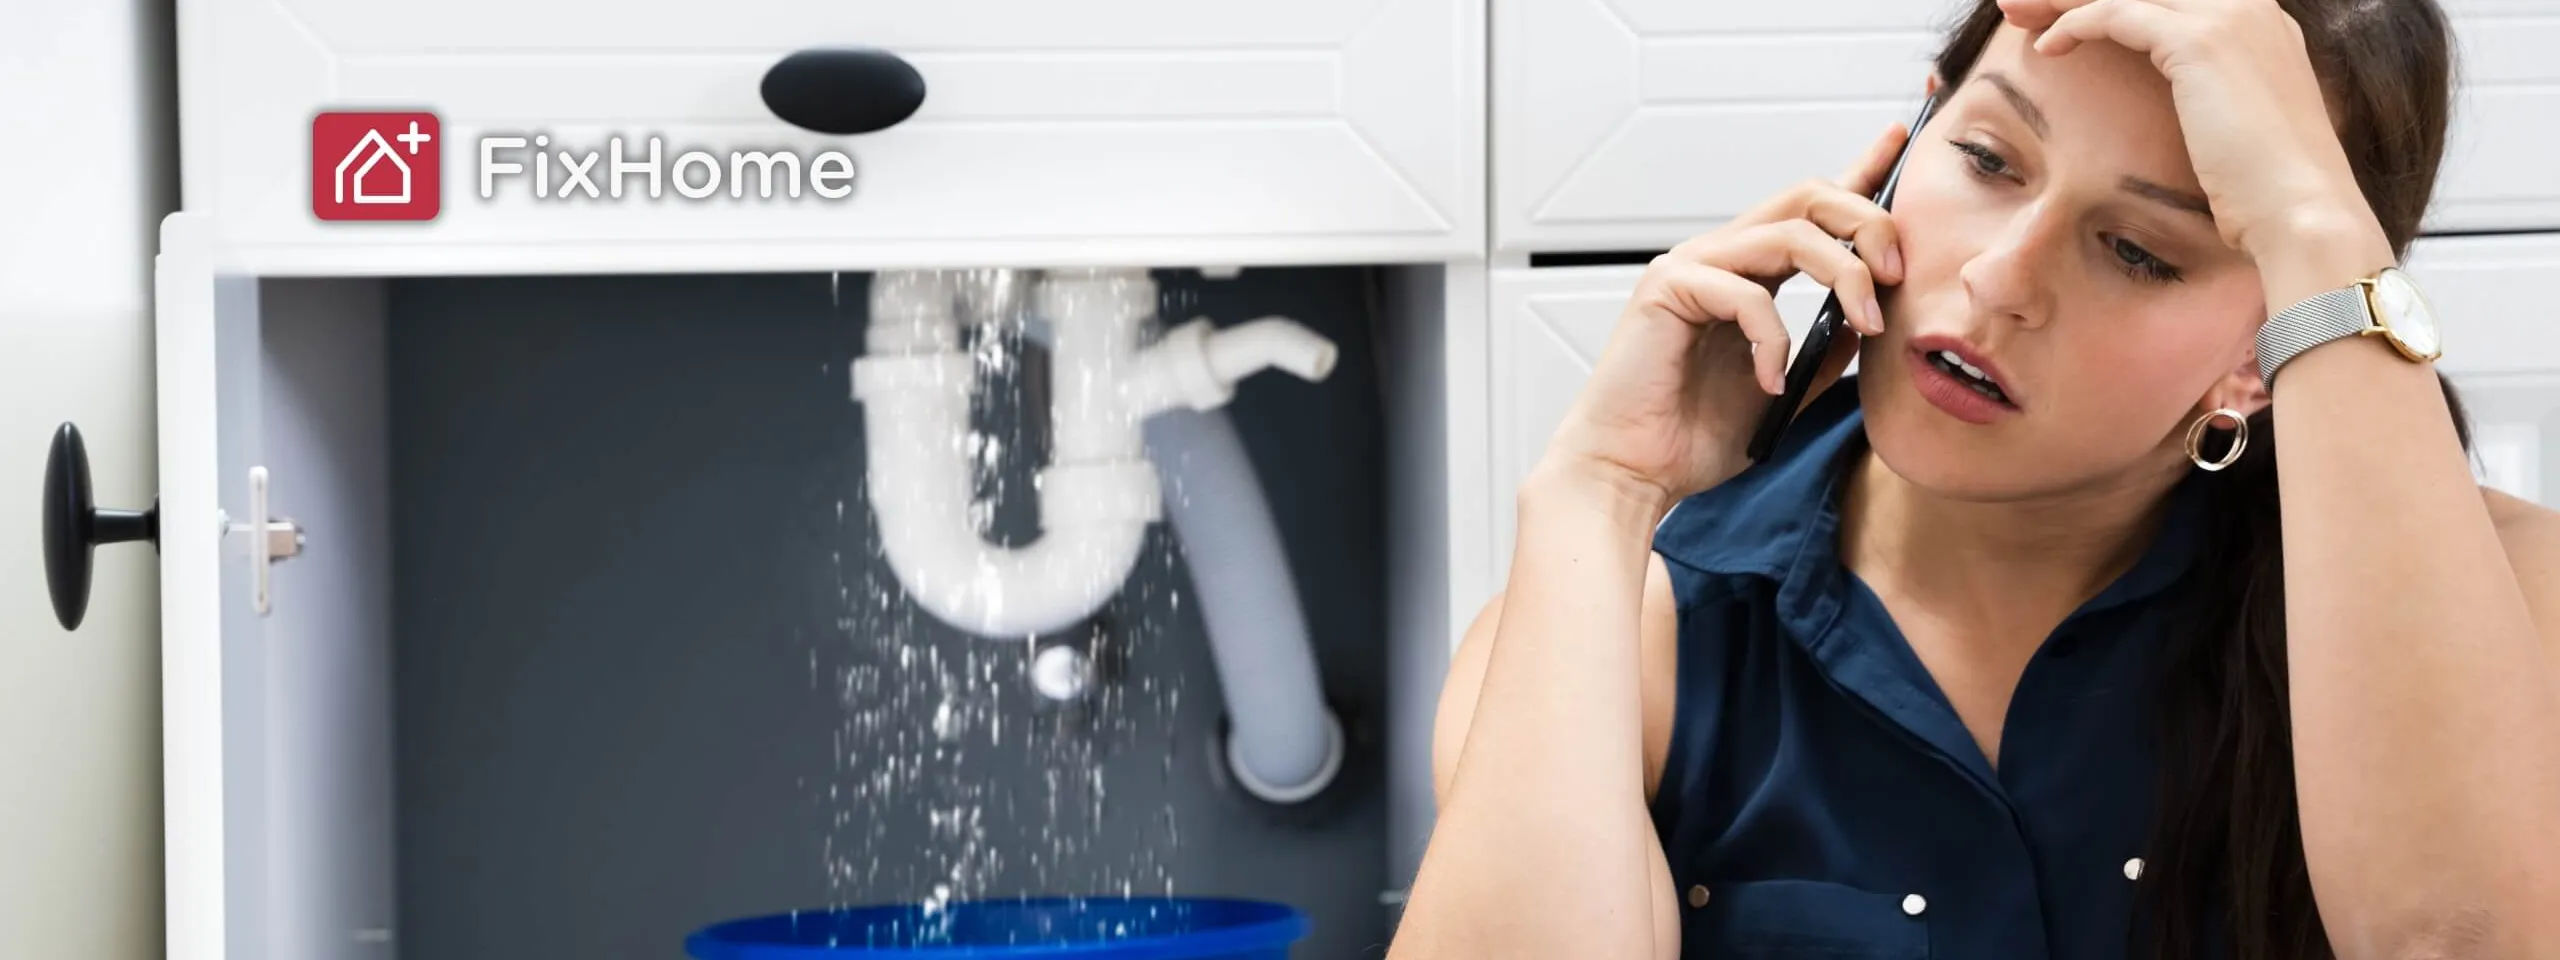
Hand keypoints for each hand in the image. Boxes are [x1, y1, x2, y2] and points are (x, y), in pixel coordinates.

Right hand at [1535, 123, 1912, 513]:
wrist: (1634, 471)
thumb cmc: (1692, 436)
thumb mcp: (1784, 391)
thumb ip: (1823, 353)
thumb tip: (1866, 321)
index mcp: (1749, 275)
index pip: (1811, 210)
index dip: (1860, 171)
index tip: (1901, 140)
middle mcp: (1721, 258)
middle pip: (1809, 197)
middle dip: (1868, 223)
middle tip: (1897, 274)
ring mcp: (1692, 267)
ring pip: (1790, 233)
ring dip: (1845, 274)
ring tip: (1866, 323)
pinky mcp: (1668, 288)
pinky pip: (1748, 294)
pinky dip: (1774, 339)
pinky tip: (1770, 380)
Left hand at [1998, 0, 2386, 256]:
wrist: (2302, 213)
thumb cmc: (2267, 192)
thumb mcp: (2241, 127)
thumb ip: (2214, 97)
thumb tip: (2184, 109)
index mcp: (2261, 22)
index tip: (2062, 13)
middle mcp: (2251, 7)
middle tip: (2021, 4)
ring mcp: (2230, 18)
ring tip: (2014, 13)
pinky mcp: (2200, 43)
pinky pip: (2118, 14)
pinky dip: (2076, 25)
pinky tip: (2045, 48)